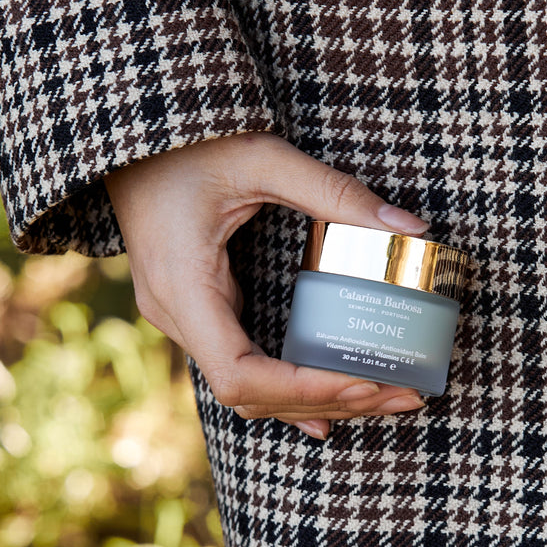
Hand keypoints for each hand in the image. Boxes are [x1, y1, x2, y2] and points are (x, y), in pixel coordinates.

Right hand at [104, 133, 429, 439]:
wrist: (136, 139)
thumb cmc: (189, 143)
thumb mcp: (263, 158)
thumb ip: (334, 192)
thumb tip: (410, 228)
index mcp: (182, 286)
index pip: (238, 375)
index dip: (302, 391)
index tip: (365, 384)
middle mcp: (173, 314)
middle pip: (250, 394)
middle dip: (329, 401)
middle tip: (403, 396)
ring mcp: (178, 317)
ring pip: (246, 388)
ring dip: (313, 399)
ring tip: (383, 395)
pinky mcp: (193, 311)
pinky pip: (238, 365)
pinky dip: (286, 387)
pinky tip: (327, 406)